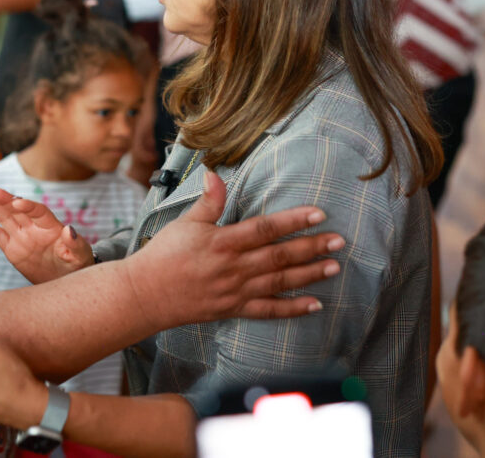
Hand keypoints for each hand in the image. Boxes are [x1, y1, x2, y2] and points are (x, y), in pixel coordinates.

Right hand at [0, 186, 92, 283]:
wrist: (65, 280)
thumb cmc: (77, 264)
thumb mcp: (80, 255)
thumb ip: (75, 243)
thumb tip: (69, 230)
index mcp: (51, 226)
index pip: (38, 211)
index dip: (28, 206)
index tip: (17, 202)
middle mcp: (34, 227)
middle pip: (17, 210)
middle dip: (4, 199)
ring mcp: (21, 236)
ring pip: (4, 218)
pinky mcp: (12, 249)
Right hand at [124, 171, 344, 329]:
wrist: (145, 294)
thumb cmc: (163, 254)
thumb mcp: (184, 222)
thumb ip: (208, 201)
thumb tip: (216, 173)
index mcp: (223, 242)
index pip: (265, 228)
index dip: (293, 220)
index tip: (318, 214)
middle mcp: (233, 268)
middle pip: (279, 256)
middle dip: (311, 247)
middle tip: (339, 240)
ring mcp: (235, 291)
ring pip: (280, 282)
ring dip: (309, 274)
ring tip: (334, 266)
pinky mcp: (233, 309)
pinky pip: (268, 311)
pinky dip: (292, 309)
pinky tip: (314, 304)